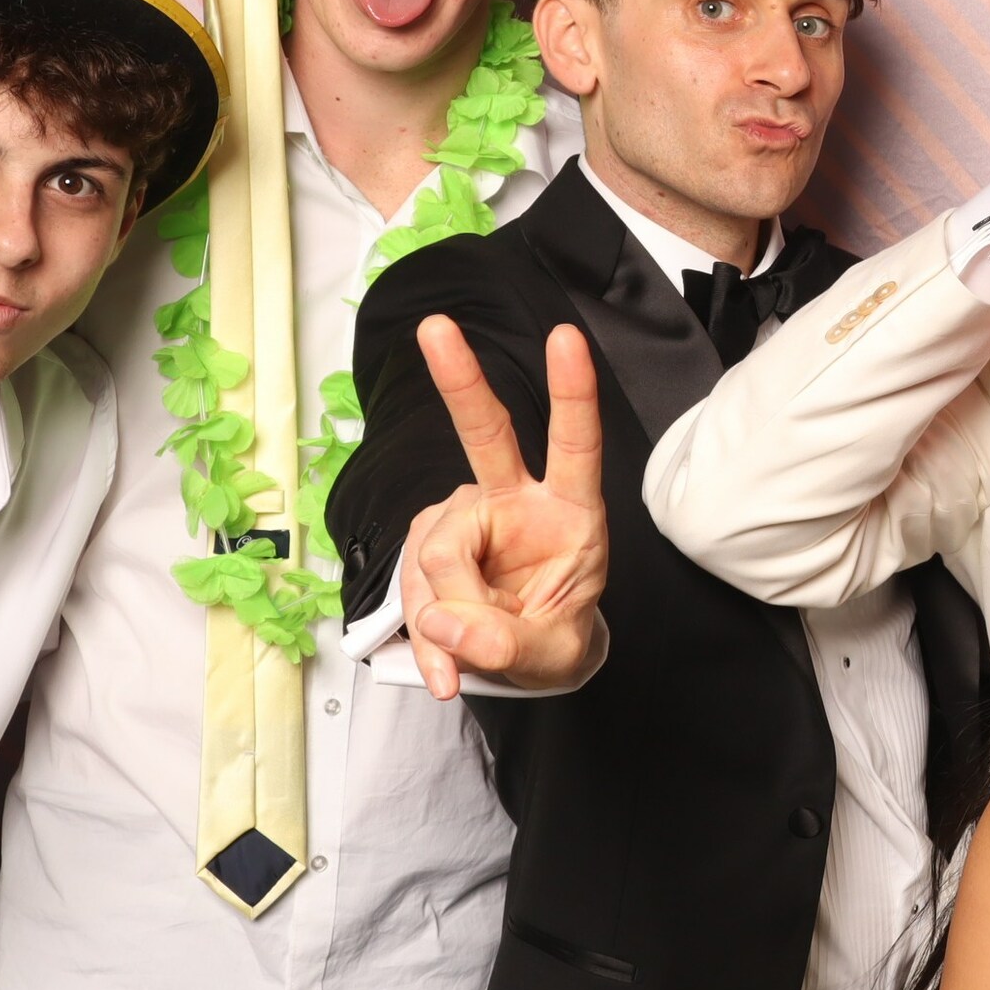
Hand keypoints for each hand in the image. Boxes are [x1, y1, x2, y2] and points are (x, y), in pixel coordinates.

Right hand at [398, 318, 610, 698]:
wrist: (525, 660)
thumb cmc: (554, 635)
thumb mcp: (552, 655)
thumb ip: (508, 643)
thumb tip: (444, 620)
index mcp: (569, 511)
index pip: (574, 444)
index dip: (572, 392)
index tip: (566, 337)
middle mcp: (514, 500)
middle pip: (486, 433)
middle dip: (460, 379)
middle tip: (436, 327)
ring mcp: (466, 518)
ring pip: (437, 556)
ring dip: (450, 616)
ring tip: (475, 651)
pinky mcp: (429, 542)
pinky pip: (414, 589)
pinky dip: (425, 635)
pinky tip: (443, 662)